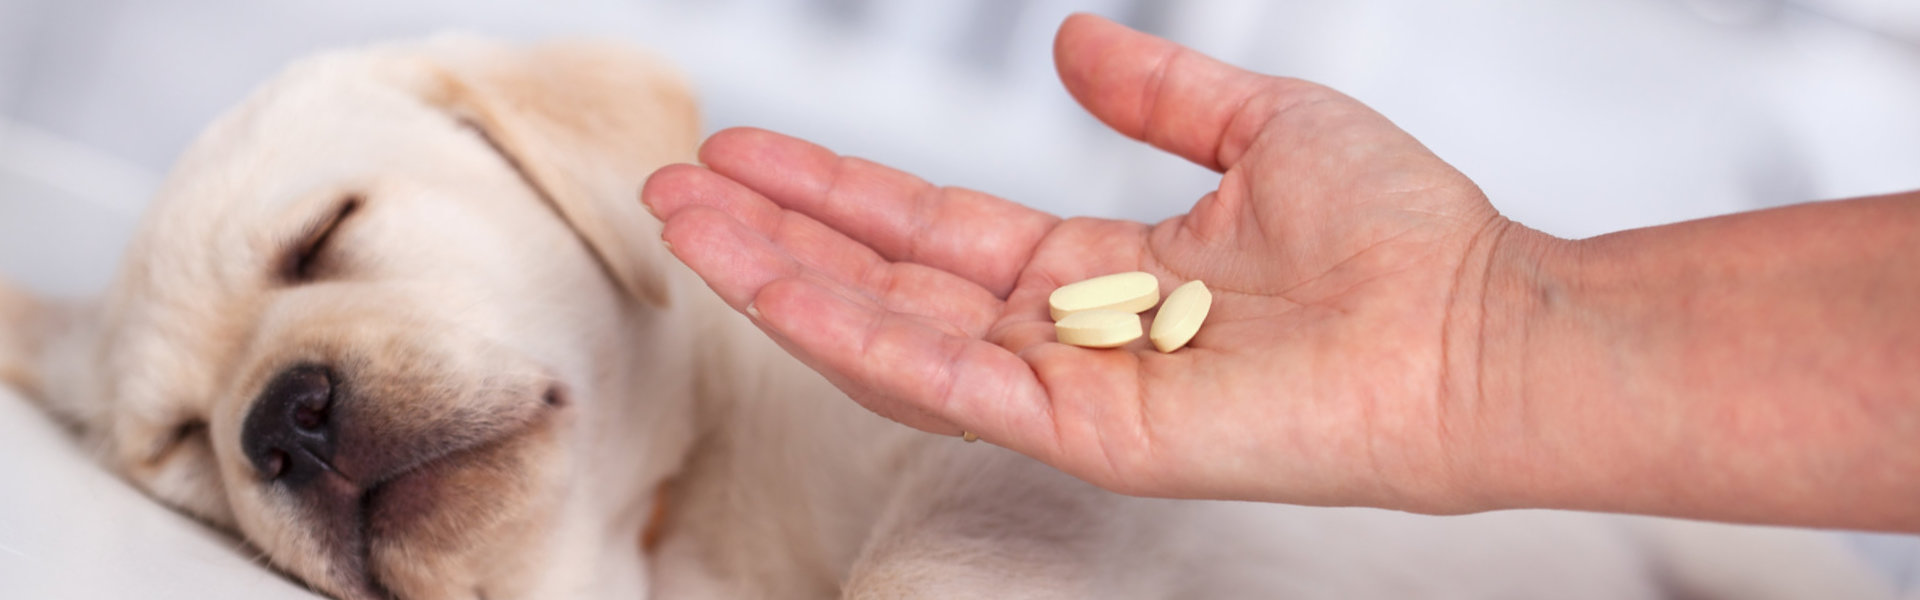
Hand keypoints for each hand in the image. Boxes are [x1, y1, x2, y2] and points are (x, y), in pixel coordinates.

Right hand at [643, 14, 1518, 510]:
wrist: (1477, 326)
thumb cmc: (1401, 239)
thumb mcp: (1260, 129)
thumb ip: (1160, 92)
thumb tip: (1070, 42)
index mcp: (1096, 272)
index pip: (934, 232)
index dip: (837, 192)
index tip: (750, 149)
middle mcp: (1065, 335)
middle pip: (888, 282)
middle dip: (779, 235)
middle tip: (676, 188)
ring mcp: (1068, 390)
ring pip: (894, 335)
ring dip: (784, 280)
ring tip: (689, 226)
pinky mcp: (1088, 432)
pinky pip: (951, 382)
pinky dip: (858, 334)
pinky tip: (779, 287)